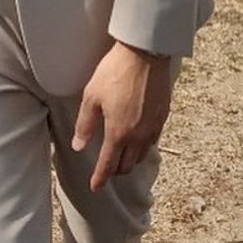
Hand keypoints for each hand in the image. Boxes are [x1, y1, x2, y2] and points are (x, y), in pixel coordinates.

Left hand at [71, 40, 172, 192]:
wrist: (145, 54)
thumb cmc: (115, 71)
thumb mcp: (92, 96)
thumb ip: (85, 124)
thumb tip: (79, 145)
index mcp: (118, 133)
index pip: (108, 165)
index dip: (100, 178)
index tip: (95, 187)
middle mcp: (138, 136)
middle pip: (127, 165)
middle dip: (115, 170)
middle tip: (107, 168)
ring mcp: (153, 128)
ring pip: (141, 155)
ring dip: (130, 160)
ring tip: (121, 155)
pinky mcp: (163, 117)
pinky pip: (152, 141)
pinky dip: (143, 146)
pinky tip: (137, 138)